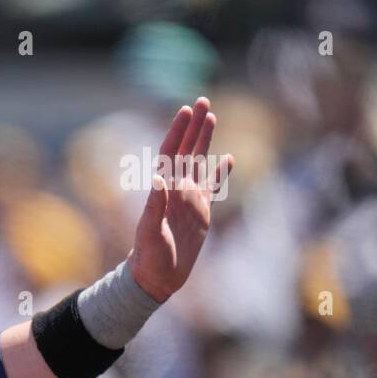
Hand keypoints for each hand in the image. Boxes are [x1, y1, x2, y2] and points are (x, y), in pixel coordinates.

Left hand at [126, 97, 233, 302]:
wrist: (157, 276)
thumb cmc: (149, 255)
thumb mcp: (150, 230)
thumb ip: (154, 205)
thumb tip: (159, 178)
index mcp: (163, 190)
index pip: (170, 154)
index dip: (177, 132)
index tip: (186, 111)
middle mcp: (176, 189)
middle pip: (186, 150)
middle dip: (194, 126)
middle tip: (202, 101)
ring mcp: (190, 199)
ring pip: (200, 162)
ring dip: (205, 140)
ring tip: (212, 117)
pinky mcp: (201, 212)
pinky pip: (213, 187)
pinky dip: (221, 173)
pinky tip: (228, 158)